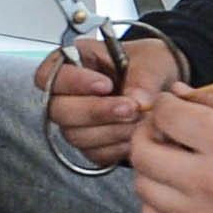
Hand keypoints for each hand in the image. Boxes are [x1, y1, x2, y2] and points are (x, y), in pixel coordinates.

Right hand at [40, 32, 176, 163]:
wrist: (163, 90)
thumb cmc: (149, 66)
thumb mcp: (152, 59)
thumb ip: (144, 75)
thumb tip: (137, 99)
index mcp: (72, 62)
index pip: (49, 75)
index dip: (73, 83)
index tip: (106, 85)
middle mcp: (67, 94)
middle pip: (58, 110)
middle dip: (97, 111)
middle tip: (130, 107)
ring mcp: (75, 122)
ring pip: (76, 135)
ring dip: (111, 130)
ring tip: (140, 119)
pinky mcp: (90, 145)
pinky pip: (94, 153)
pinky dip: (118, 146)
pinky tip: (136, 133)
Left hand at [131, 84, 212, 212]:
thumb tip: (174, 95)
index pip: (165, 116)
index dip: (163, 105)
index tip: (172, 106)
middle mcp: (207, 180)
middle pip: (143, 153)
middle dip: (148, 133)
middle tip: (164, 131)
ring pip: (144, 188)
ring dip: (151, 169)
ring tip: (172, 162)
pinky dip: (155, 206)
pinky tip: (172, 193)